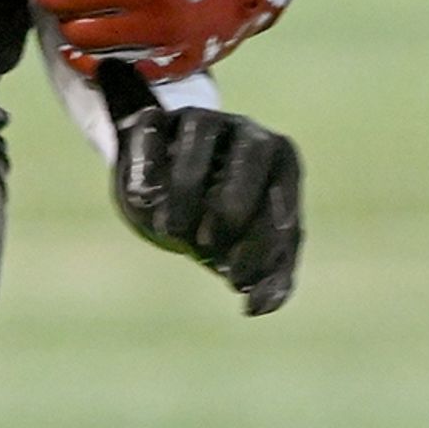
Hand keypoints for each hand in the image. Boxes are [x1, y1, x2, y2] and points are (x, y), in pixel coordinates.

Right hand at [104, 68, 301, 314]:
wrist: (172, 194)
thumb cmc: (224, 228)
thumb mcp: (252, 254)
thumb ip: (269, 282)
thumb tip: (257, 307)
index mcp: (283, 165)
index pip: (283, 197)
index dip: (262, 244)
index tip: (234, 280)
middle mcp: (248, 134)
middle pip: (253, 152)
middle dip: (231, 206)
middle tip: (204, 245)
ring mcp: (202, 122)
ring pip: (200, 134)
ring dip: (185, 188)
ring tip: (171, 230)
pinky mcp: (157, 120)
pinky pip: (151, 128)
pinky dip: (146, 164)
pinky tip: (146, 200)